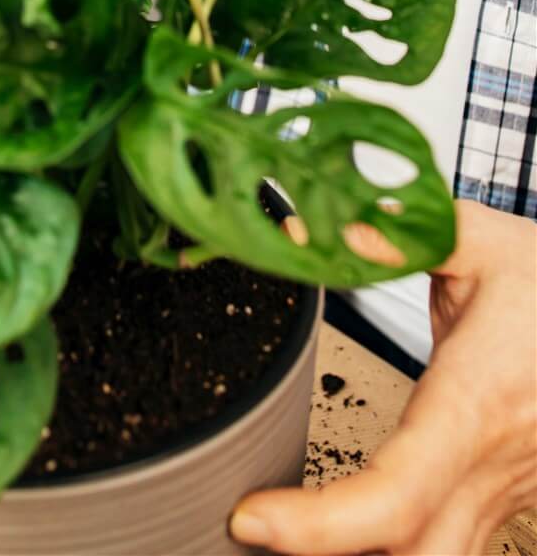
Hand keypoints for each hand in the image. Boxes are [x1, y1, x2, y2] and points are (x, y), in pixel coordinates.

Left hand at [230, 200, 536, 554]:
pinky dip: (392, 548)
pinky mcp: (502, 496)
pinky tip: (344, 532)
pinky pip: (447, 545)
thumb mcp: (478, 237)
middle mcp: (490, 463)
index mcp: (477, 401)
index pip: (395, 494)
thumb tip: (328, 230)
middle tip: (251, 531)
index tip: (251, 519)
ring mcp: (503, 490)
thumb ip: (402, 233)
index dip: (321, 526)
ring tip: (286, 534)